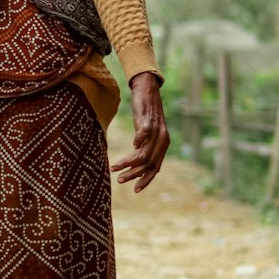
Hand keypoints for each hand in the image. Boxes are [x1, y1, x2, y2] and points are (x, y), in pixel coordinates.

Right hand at [111, 71, 169, 192]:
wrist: (148, 88)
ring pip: (144, 154)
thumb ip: (147, 145)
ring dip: (128, 163)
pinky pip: (144, 136)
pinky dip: (137, 142)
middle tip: (120, 180)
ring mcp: (156, 129)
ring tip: (115, 167)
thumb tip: (140, 160)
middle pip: (149, 164)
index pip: (156, 168)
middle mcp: (162, 139)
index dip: (146, 180)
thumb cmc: (146, 111)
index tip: (135, 190)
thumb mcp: (148, 131)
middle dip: (133, 174)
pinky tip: (130, 146)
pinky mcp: (148, 120)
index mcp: (163, 144)